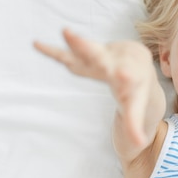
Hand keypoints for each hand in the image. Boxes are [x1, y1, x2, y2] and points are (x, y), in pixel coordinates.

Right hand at [33, 29, 159, 145]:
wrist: (138, 67)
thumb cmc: (137, 91)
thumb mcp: (137, 108)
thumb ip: (135, 125)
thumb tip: (140, 143)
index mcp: (130, 75)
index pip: (128, 79)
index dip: (126, 78)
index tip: (123, 74)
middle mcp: (117, 61)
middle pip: (105, 57)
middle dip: (98, 51)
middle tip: (91, 45)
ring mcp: (101, 56)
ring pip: (88, 50)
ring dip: (79, 43)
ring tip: (66, 33)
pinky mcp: (87, 56)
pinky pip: (69, 55)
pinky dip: (54, 51)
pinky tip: (37, 44)